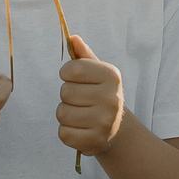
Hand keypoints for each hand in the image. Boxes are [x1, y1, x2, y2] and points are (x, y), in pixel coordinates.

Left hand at [56, 36, 125, 158]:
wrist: (116, 129)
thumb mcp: (97, 73)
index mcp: (112, 76)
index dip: (66, 73)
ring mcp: (104, 122)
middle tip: (81, 100)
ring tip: (80, 114)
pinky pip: (63, 133)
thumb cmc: (101, 94)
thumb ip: (83, 55)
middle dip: (67, 96)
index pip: (72, 69)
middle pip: (65, 92)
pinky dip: (66, 131)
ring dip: (65, 114)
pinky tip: (79, 129)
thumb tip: (73, 38)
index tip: (74, 78)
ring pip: (62, 113)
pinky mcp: (95, 141)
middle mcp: (112, 98)